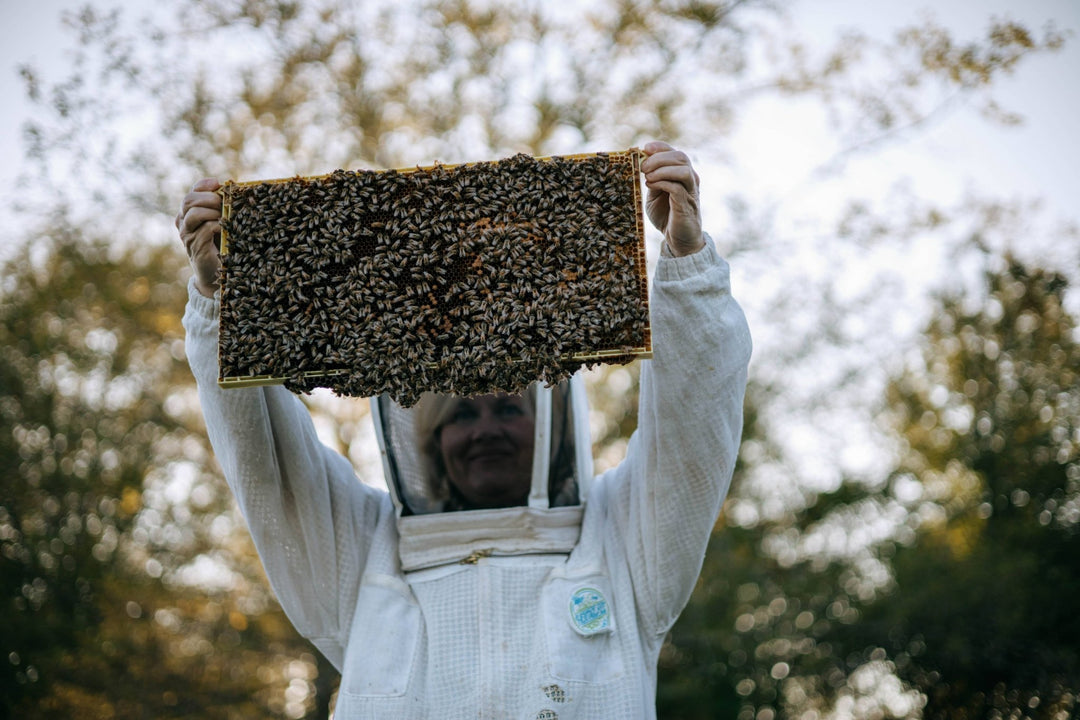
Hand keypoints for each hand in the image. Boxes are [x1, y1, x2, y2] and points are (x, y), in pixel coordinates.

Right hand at [176, 178, 223, 297]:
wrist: (213, 273)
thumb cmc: (219, 245)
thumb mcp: (219, 222)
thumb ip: (220, 207)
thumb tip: (231, 189)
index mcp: (188, 213)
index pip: (192, 192)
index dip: (204, 185)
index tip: (218, 184)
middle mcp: (183, 222)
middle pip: (189, 200)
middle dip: (209, 198)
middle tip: (223, 203)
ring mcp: (187, 235)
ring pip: (194, 213)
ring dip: (212, 211)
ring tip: (223, 217)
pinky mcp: (195, 246)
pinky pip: (205, 229)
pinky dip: (217, 226)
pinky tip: (223, 230)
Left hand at [641, 141, 704, 256]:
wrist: (678, 239)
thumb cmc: (666, 215)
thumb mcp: (654, 194)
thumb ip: (652, 179)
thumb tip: (642, 163)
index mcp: (682, 174)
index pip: (675, 152)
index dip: (661, 147)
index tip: (645, 148)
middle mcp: (690, 180)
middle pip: (681, 156)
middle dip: (659, 158)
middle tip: (643, 168)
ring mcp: (690, 192)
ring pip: (683, 170)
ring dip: (662, 170)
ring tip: (648, 177)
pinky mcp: (687, 205)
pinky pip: (677, 187)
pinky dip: (662, 183)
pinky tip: (651, 186)